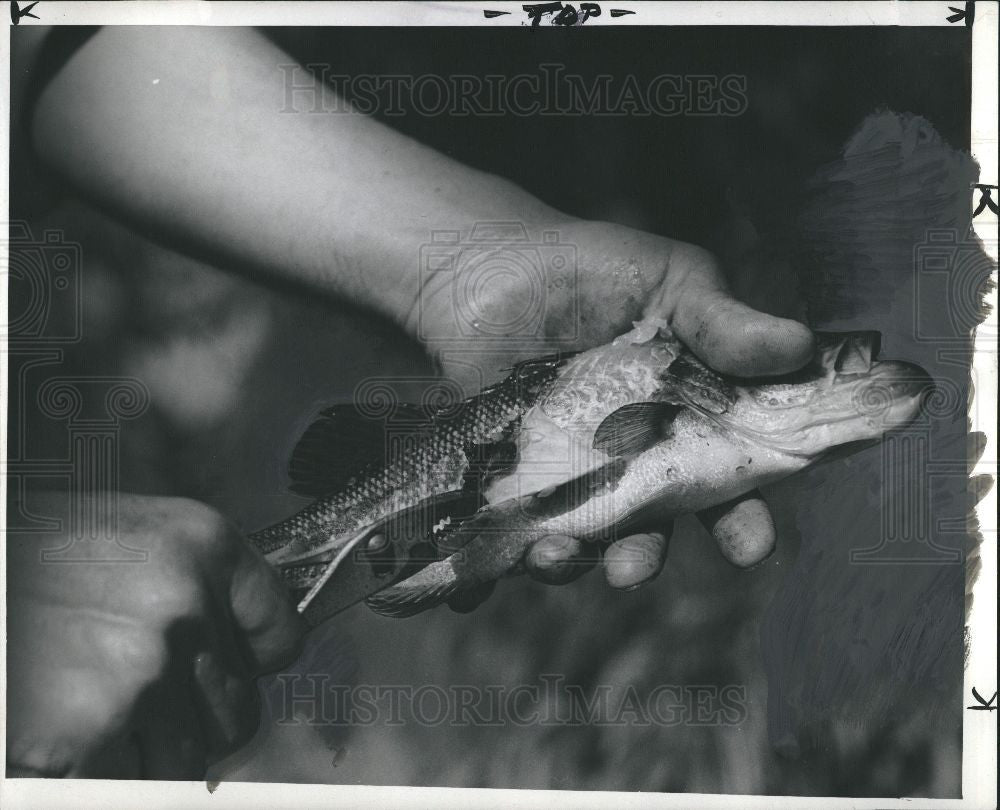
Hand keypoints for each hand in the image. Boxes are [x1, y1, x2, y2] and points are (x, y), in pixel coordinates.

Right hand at [6, 492, 305, 778]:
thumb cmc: (32, 555)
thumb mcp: (132, 538)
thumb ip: (199, 588)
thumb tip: (254, 651)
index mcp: (199, 544)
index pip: (281, 632)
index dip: (258, 664)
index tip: (239, 672)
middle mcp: (182, 603)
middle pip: (238, 710)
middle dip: (195, 721)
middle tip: (137, 701)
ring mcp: (137, 672)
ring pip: (188, 760)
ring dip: (149, 756)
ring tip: (92, 712)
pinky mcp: (85, 735)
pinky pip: (134, 787)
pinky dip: (105, 776)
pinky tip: (67, 736)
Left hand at [417, 219, 813, 604]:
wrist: (485, 263)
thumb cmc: (587, 268)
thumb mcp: (668, 283)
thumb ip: (723, 322)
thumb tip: (800, 346)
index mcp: (686, 420)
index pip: (725, 482)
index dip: (742, 519)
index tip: (750, 545)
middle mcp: (631, 457)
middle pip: (649, 528)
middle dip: (643, 557)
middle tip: (631, 570)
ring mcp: (568, 469)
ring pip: (579, 536)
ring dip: (568, 561)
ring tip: (551, 554)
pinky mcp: (510, 473)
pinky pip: (511, 527)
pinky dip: (502, 555)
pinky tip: (489, 565)